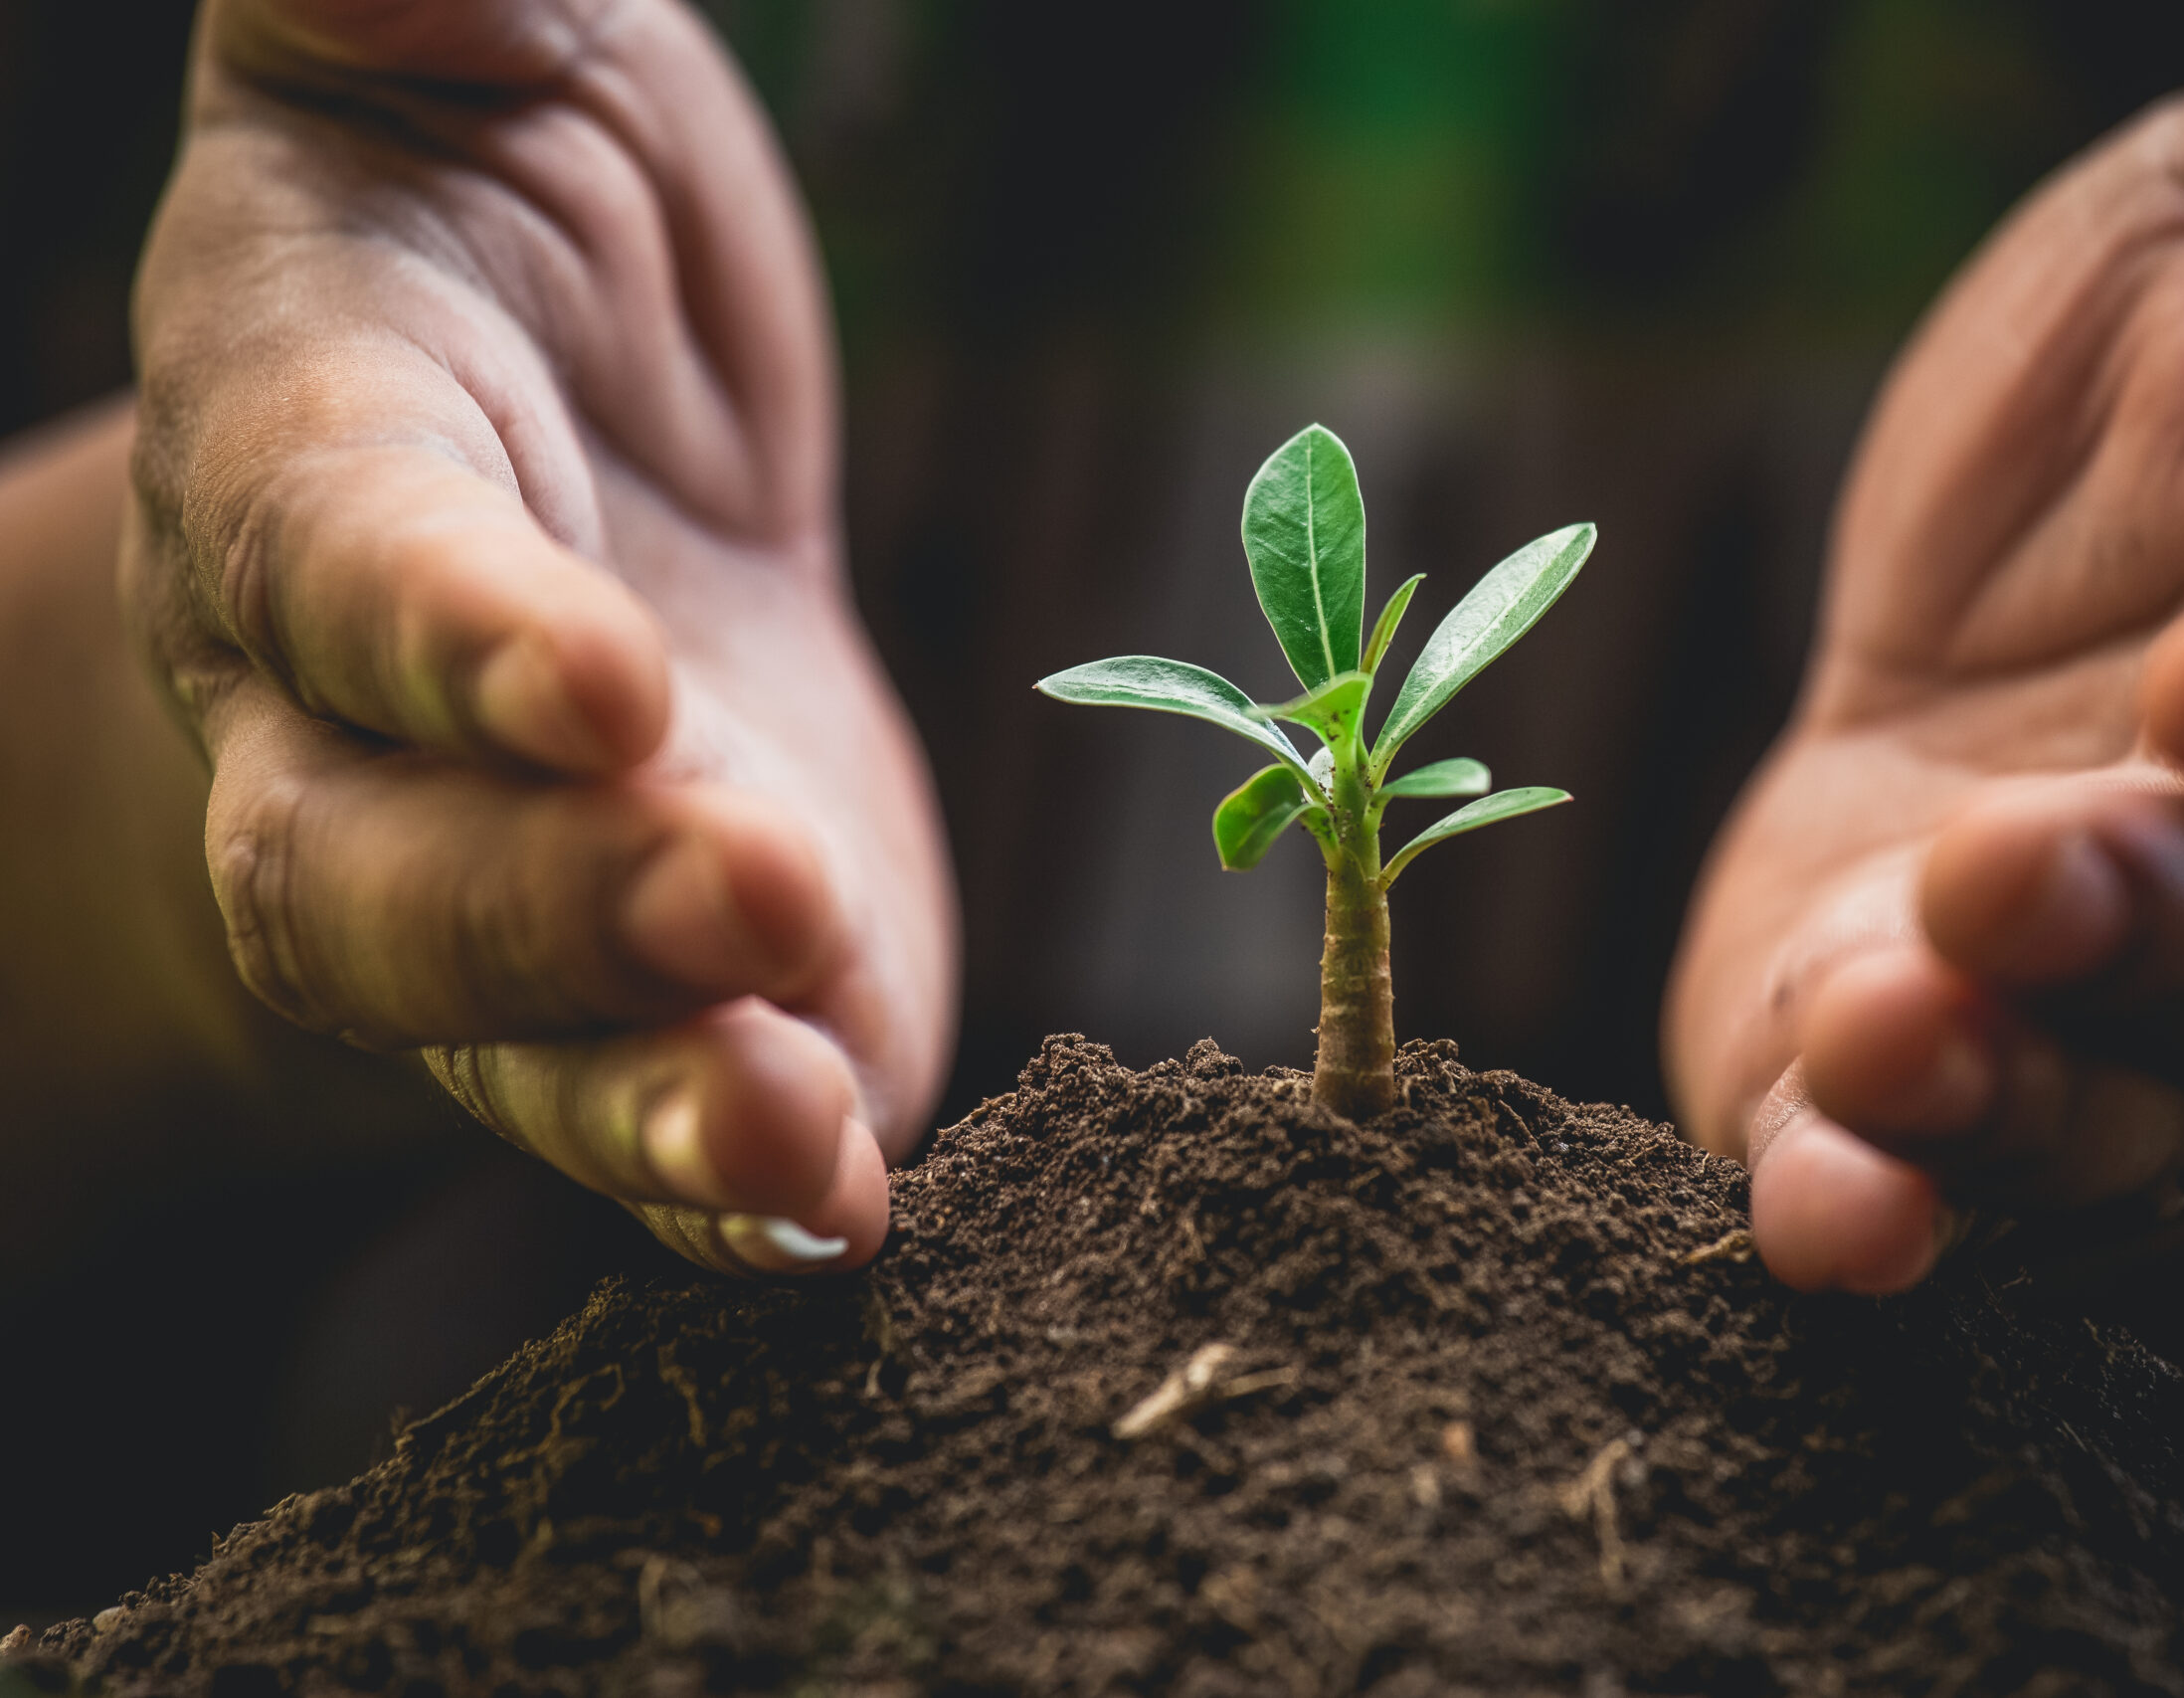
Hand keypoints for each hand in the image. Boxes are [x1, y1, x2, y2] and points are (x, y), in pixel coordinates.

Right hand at [124, 0, 957, 1272]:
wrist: (574, 477)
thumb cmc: (527, 243)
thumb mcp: (497, 69)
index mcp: (313, 440)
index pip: (338, 546)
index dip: (448, 626)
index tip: (599, 680)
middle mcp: (353, 712)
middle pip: (380, 862)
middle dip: (552, 903)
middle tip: (759, 892)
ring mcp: (494, 883)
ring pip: (510, 1036)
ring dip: (649, 1095)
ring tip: (794, 1134)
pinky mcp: (642, 990)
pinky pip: (652, 1113)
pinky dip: (732, 1178)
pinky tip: (835, 1210)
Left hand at [1665, 0, 2183, 1291]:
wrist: (2006, 561)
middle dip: (2173, 934)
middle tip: (2024, 866)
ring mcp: (2136, 1021)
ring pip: (2126, 1115)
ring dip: (2012, 1101)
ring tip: (1890, 1042)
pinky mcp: (1940, 1074)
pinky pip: (1925, 1180)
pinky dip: (1869, 1208)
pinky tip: (1817, 1219)